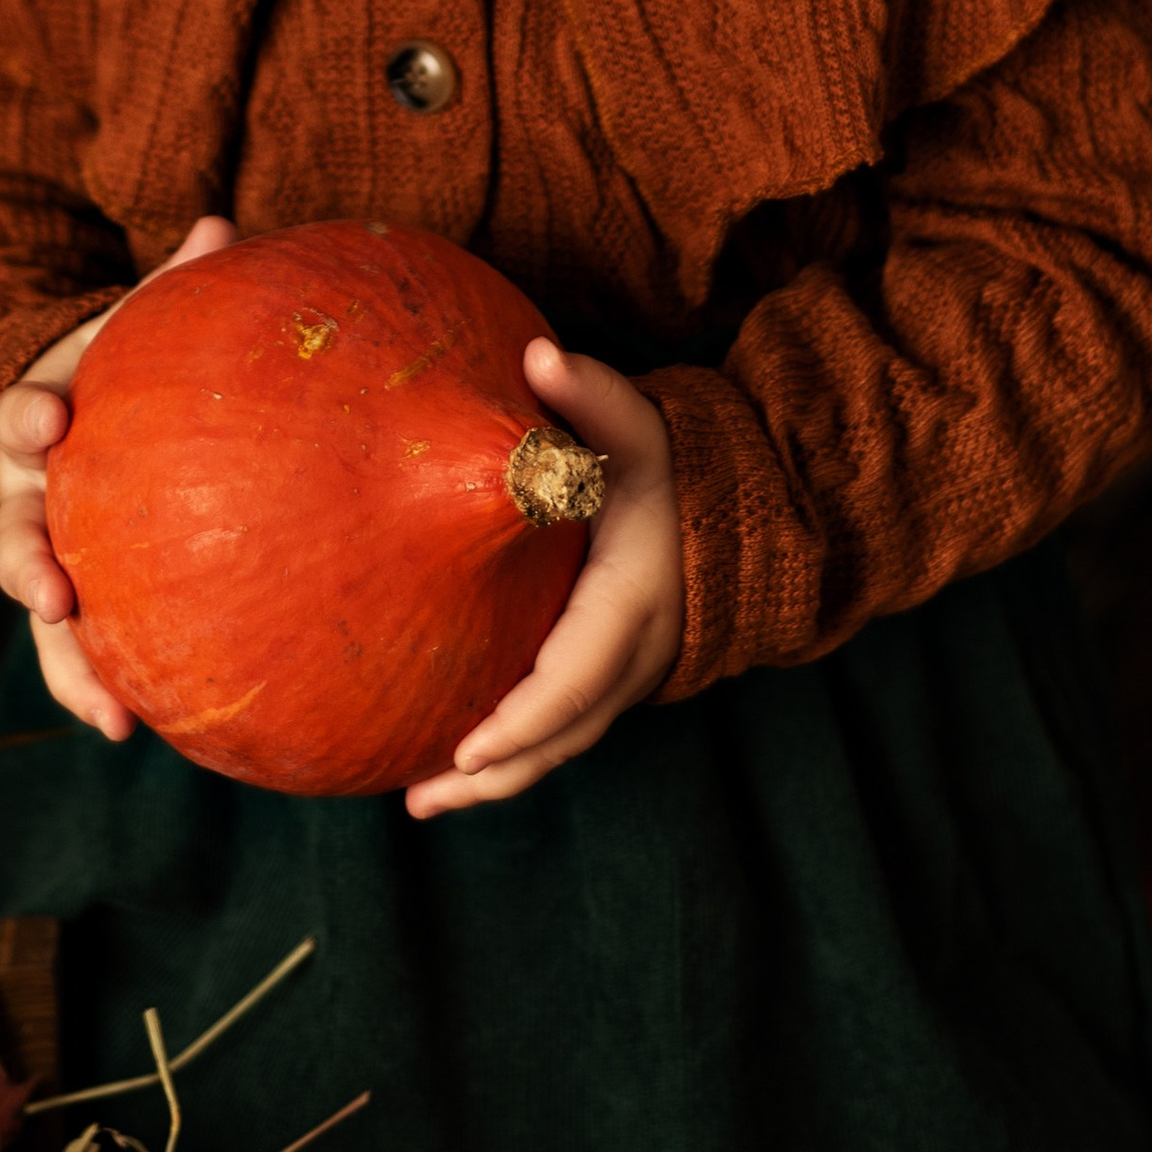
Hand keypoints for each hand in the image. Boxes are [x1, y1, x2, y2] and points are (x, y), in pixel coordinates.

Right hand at [0, 213, 237, 740]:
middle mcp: (26, 495)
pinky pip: (77, 655)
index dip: (30, 413)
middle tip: (51, 590)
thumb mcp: (136, 325)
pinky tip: (139, 729)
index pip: (20, 410)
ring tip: (107, 709)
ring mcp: (41, 557)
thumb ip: (172, 285)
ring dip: (66, 659)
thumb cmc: (118, 370)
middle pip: (11, 533)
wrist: (72, 426)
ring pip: (38, 615)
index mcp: (36, 417)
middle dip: (25, 562)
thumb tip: (222, 225)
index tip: (49, 417)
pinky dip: (98, 690)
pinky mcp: (71, 606)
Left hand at [402, 339, 684, 818]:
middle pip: (563, 735)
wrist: (732, 507)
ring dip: (496, 778)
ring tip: (419, 800)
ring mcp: (625, 676)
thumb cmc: (667, 466)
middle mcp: (633, 655)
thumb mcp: (637, 426)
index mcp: (631, 604)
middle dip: (495, 773)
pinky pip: (559, 726)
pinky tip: (450, 761)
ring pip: (561, 743)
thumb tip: (538, 351)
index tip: (467, 751)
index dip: (523, 720)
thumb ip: (591, 392)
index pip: (575, 678)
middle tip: (421, 798)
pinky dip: (513, 752)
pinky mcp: (607, 676)